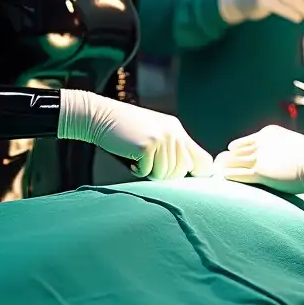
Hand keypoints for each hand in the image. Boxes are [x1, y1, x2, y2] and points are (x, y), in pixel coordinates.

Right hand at [58, 90, 213, 180]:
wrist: (101, 116)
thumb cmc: (125, 130)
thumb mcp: (153, 134)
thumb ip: (172, 149)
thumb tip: (189, 173)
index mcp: (177, 131)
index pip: (202, 159)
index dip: (200, 175)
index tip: (196, 188)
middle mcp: (174, 134)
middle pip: (181, 172)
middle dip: (164, 175)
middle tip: (148, 165)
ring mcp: (162, 138)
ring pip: (165, 175)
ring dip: (150, 172)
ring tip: (139, 158)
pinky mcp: (148, 145)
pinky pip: (149, 172)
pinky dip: (138, 171)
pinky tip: (131, 158)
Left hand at [216, 125, 303, 193]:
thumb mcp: (295, 146)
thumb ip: (284, 149)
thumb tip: (287, 158)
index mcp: (269, 133)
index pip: (247, 141)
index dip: (237, 148)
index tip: (230, 152)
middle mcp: (261, 142)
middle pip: (237, 150)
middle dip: (227, 157)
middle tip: (216, 162)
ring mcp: (259, 157)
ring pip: (234, 161)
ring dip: (223, 166)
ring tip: (214, 170)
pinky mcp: (260, 172)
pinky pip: (237, 174)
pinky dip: (227, 175)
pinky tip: (220, 178)